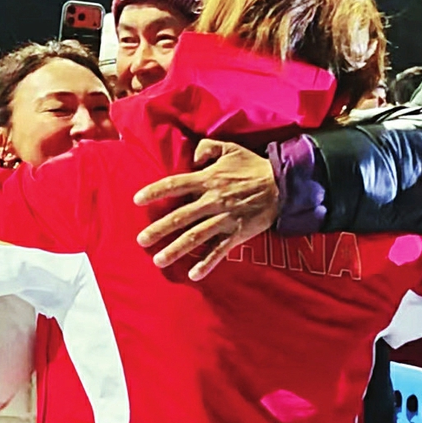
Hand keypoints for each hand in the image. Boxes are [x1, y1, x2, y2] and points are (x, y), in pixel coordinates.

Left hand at [134, 139, 279, 280]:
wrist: (284, 184)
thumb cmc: (253, 166)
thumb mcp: (230, 148)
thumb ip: (207, 148)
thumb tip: (192, 157)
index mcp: (208, 179)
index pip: (175, 185)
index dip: (154, 191)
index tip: (137, 200)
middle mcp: (213, 200)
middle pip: (180, 216)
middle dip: (158, 229)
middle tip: (141, 240)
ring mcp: (225, 218)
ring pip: (195, 237)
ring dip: (176, 250)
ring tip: (159, 260)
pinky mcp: (237, 233)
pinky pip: (219, 250)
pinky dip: (207, 263)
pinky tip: (193, 274)